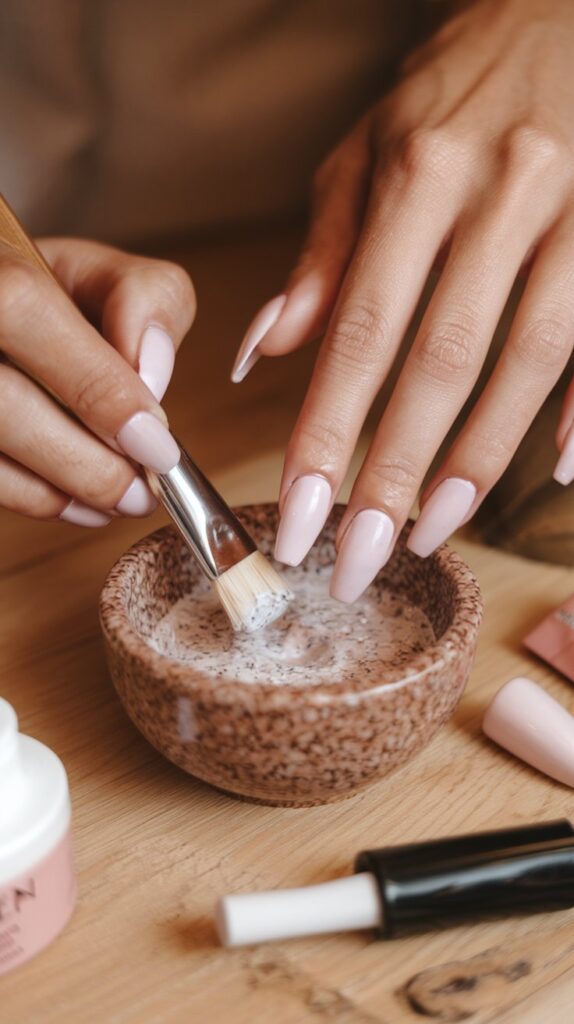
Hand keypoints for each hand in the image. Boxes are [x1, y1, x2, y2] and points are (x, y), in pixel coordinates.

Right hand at [0, 237, 193, 524]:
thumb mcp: (97, 275)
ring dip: (64, 486)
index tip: (154, 436)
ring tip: (124, 499)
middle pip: (0, 395)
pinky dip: (36, 498)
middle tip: (143, 485)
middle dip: (83, 456)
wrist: (0, 327)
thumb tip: (150, 369)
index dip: (94, 380)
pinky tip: (81, 504)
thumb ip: (144, 298)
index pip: (23, 306)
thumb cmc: (44, 296)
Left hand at [232, 0, 573, 599]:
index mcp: (419, 176)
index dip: (325, 433)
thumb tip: (266, 350)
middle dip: (394, 475)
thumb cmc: (455, 89)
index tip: (296, 517)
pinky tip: (555, 472)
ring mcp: (573, 211)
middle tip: (359, 562)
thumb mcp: (370, 149)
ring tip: (432, 535)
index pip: (360, 331)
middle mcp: (498, 195)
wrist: (568, 10)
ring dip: (478, 460)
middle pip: (440, 361)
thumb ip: (324, 252)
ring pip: (528, 358)